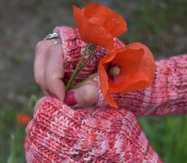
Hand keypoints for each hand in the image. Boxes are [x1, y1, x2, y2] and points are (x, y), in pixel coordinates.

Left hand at [25, 97, 186, 162]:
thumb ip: (90, 104)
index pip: (44, 107)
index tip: (56, 103)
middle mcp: (61, 148)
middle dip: (43, 119)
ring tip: (54, 133)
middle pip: (34, 125)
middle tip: (54, 118)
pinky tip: (53, 149)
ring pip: (32, 144)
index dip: (48, 103)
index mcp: (76, 127)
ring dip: (39, 136)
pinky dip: (40, 153)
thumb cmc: (129, 147)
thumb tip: (68, 96)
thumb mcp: (114, 116)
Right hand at [45, 26, 186, 115]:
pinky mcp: (68, 63)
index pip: (53, 50)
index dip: (52, 76)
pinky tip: (67, 99)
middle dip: (46, 79)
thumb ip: (93, 92)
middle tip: (59, 102)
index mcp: (88, 35)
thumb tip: (70, 101)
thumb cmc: (132, 80)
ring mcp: (70, 49)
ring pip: (44, 62)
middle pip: (44, 52)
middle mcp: (75, 38)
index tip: (62, 99)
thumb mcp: (115, 87)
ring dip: (49, 84)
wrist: (143, 83)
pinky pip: (52, 72)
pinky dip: (55, 87)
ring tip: (64, 102)